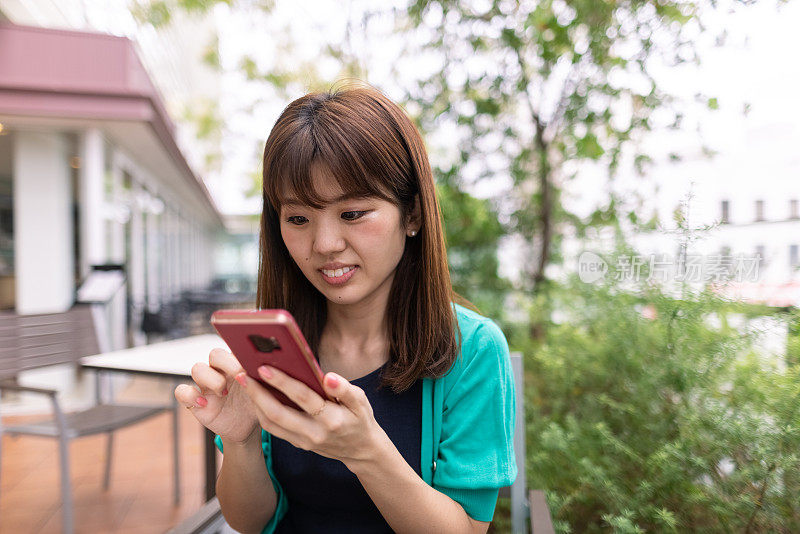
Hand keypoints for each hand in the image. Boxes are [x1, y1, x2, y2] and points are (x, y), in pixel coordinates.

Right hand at [174, 348, 260, 444]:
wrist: (248, 427)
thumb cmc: (258, 404)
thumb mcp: (266, 392)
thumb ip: (267, 379)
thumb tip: (276, 367)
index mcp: (238, 363)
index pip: (234, 347)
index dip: (240, 354)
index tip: (250, 366)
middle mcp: (220, 370)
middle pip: (214, 354)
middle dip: (227, 363)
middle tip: (240, 378)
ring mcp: (206, 385)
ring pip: (197, 368)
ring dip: (211, 379)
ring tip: (224, 393)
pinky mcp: (194, 401)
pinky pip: (181, 391)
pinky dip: (189, 395)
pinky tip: (204, 403)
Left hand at [238, 365, 386, 467]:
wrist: (361, 450)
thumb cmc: (360, 418)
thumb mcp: (361, 401)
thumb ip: (345, 389)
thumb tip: (328, 377)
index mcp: (332, 419)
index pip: (303, 398)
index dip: (283, 382)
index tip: (264, 367)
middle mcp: (315, 432)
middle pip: (279, 413)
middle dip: (258, 392)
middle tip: (243, 373)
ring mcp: (304, 441)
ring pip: (271, 423)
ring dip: (255, 402)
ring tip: (244, 381)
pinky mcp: (298, 444)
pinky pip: (274, 429)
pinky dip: (261, 412)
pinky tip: (255, 396)